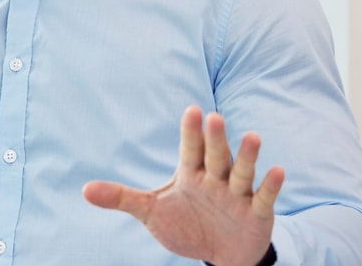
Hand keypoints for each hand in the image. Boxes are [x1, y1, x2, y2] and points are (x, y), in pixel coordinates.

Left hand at [82, 106, 284, 265]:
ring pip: (243, 173)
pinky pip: (264, 198)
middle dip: (215, 139)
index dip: (191, 132)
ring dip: (248, 157)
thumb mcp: (152, 211)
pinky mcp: (257, 214)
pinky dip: (270, 186)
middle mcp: (217, 179)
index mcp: (192, 174)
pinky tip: (277, 170)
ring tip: (253, 137)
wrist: (219, 255)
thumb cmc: (186, 225)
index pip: (190, 149)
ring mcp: (238, 195)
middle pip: (216, 156)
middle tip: (214, 117)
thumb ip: (121, 198)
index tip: (192, 110)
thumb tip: (84, 190)